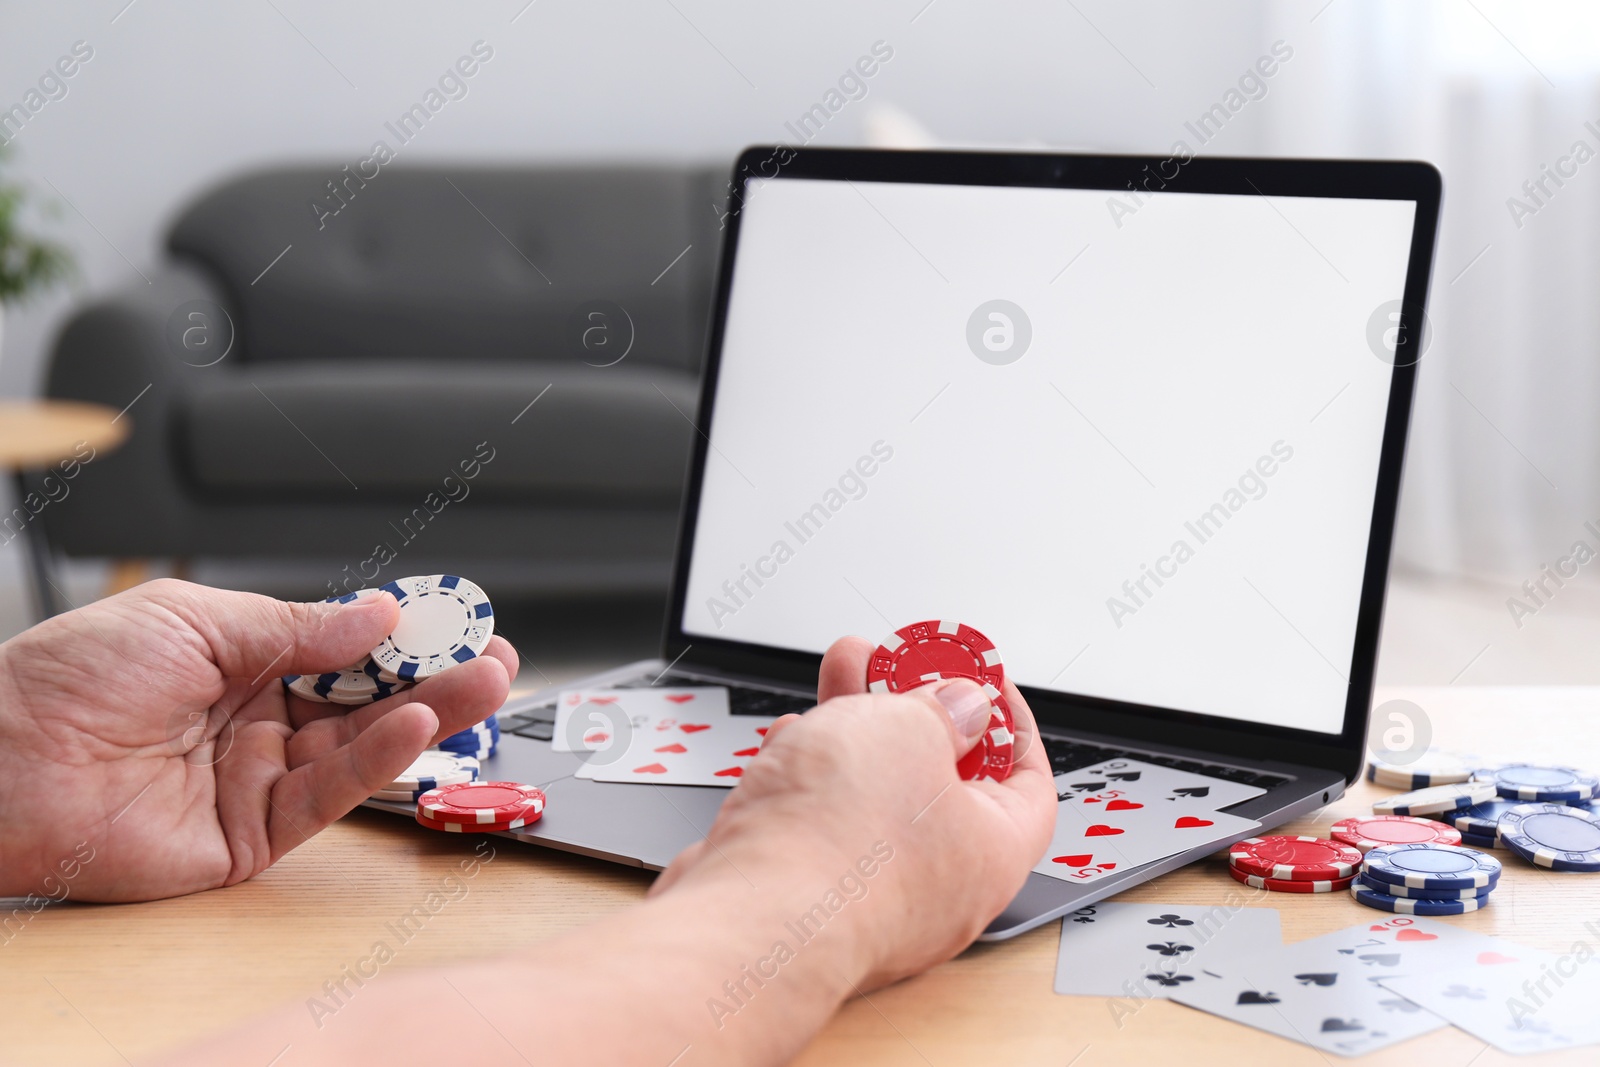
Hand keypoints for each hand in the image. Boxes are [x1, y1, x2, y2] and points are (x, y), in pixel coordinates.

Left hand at [0, 579, 515, 901]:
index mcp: (237, 663)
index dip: (402, 634)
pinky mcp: (251, 838)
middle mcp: (254, 722)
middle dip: (435, 678)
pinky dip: (378, 760)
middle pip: (365, 700)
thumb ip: (295, 627)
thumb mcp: (193, 621)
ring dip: (427, 716)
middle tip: (494, 659)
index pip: (342, 648)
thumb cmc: (66, 681)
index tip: (456, 617)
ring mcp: (255, 780)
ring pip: (361, 748)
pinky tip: (416, 724)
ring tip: (483, 686)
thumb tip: (379, 614)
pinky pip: (329, 794)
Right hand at [651, 636, 1055, 988]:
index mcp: (992, 855)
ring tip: (841, 670)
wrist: (746, 920)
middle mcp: (941, 890)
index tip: (979, 679)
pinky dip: (813, 777)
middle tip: (897, 662)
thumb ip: (943, 708)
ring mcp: (871, 900)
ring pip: (876, 797)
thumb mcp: (910, 729)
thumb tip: (962, 706)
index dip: (1009, 720)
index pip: (1027, 782)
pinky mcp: (810, 900)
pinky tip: (795, 736)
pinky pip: (824, 827)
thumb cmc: (838, 843)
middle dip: (913, 708)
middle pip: (942, 780)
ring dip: (857, 728)